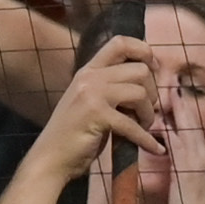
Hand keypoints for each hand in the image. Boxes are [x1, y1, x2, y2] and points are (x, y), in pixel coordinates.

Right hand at [33, 34, 160, 186]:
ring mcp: (92, 94)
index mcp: (88, 71)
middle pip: (140, 70)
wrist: (50, 160)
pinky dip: (147, 140)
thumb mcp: (91, 103)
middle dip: (152, 93)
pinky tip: (155, 149)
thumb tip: (147, 83)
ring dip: (149, 114)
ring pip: (140, 93)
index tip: (155, 70)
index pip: (120, 43)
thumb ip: (111, 88)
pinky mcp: (97, 115)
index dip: (144, 52)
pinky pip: (134, 124)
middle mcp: (89, 77)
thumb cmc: (74, 137)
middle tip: (147, 112)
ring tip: (144, 128)